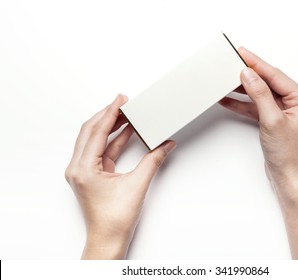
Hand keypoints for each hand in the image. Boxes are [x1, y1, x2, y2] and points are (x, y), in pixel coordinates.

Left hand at [65, 94, 175, 258]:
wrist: (108, 240)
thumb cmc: (115, 220)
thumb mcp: (137, 185)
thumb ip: (153, 161)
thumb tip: (165, 145)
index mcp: (83, 168)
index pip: (97, 132)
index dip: (110, 113)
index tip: (121, 100)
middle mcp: (78, 167)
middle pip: (90, 131)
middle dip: (107, 115)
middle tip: (123, 102)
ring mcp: (83, 171)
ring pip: (94, 139)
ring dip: (110, 126)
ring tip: (125, 113)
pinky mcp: (91, 174)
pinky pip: (101, 150)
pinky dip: (113, 140)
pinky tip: (126, 132)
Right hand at [220, 47, 297, 193]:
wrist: (289, 177)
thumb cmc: (289, 154)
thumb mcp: (272, 120)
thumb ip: (260, 95)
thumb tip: (249, 74)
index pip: (275, 76)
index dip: (257, 63)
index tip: (242, 53)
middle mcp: (295, 103)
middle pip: (268, 82)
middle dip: (249, 74)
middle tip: (232, 62)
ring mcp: (284, 112)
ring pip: (260, 95)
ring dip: (243, 89)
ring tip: (226, 80)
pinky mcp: (273, 121)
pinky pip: (256, 108)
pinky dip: (243, 105)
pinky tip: (229, 100)